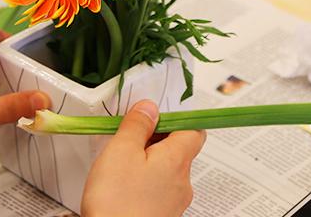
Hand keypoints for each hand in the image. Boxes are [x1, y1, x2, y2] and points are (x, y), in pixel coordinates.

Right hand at [81, 100, 205, 216]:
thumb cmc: (116, 203)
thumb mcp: (120, 151)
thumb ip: (137, 125)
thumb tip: (150, 107)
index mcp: (177, 160)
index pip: (194, 129)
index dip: (176, 119)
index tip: (154, 116)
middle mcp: (183, 182)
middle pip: (179, 151)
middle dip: (156, 142)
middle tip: (128, 140)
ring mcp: (174, 204)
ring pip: (167, 173)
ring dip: (148, 164)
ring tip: (121, 166)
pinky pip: (158, 192)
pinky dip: (144, 185)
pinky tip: (122, 189)